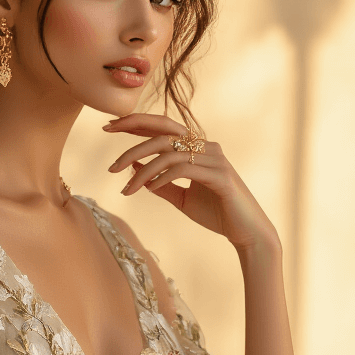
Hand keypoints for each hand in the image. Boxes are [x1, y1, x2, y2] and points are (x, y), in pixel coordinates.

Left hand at [106, 114, 276, 251]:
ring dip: (141, 170)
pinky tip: (148, 189)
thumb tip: (134, 168)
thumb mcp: (181, 198)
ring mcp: (214, 159)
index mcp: (197, 147)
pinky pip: (182, 169)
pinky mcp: (220, 175)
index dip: (134, 122)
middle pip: (162, 131)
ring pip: (168, 152)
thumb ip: (160, 183)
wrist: (247, 233)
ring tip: (125, 189)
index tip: (108, 126)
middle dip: (131, 140)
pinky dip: (161, 177)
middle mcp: (206, 146)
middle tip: (111, 164)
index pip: (162, 125)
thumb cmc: (216, 213)